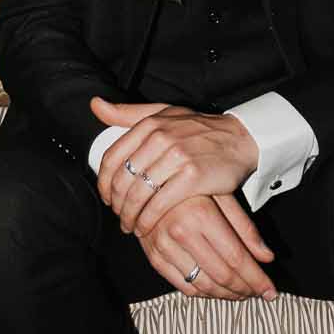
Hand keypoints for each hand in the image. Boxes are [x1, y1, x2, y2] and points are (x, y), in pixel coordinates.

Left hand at [92, 97, 258, 237]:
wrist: (238, 139)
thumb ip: (128, 113)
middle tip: (118, 216)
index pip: (112, 157)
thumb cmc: (198, 129)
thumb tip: (95, 104)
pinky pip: (159, 204)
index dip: (104, 182)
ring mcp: (177, 157)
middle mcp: (161, 138)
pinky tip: (144, 228)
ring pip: (139, 193)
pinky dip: (147, 220)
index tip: (106, 197)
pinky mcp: (192, 177)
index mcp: (150, 123)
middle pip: (123, 179)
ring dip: (129, 215)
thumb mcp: (164, 114)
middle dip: (116, 203)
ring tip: (129, 225)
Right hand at [137, 194, 275, 301]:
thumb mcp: (222, 194)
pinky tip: (217, 290)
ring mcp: (164, 247)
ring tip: (241, 294)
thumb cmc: (192, 183)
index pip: (236, 258)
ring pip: (203, 285)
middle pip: (221, 275)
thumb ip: (245, 227)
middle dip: (245, 289)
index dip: (256, 278)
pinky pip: (182, 286)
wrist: (149, 179)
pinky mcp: (154, 257)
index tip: (270, 291)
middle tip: (259, 293)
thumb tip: (268, 257)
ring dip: (226, 295)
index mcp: (201, 214)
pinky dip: (203, 293)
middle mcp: (181, 232)